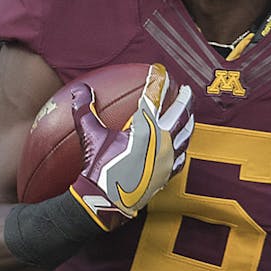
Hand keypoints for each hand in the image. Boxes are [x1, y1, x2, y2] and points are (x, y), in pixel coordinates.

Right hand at [70, 63, 193, 227]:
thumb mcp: (89, 135)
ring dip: (189, 120)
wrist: (106, 200)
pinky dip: (184, 145)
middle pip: (179, 113)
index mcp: (145, 127)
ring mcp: (169, 158)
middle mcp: (162, 140)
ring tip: (189, 113)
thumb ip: (85, 110)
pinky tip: (183, 144)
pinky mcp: (169, 173)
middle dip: (183, 98)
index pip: (155, 96)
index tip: (160, 70)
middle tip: (185, 89)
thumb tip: (80, 90)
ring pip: (186, 134)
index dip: (158, 80)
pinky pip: (182, 156)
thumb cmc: (98, 167)